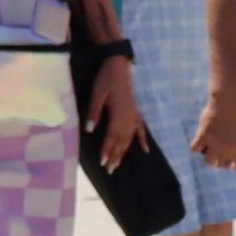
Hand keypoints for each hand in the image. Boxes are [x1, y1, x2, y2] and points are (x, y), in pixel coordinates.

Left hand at [85, 54, 145, 170]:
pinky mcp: (135, 113)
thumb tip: (90, 130)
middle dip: (115, 156)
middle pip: (122, 141)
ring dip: (124, 152)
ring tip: (118, 164)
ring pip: (129, 138)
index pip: (112, 136)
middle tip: (110, 169)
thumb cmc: (106, 79)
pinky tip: (145, 151)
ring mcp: (133, 116)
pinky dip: (142, 140)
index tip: (103, 162)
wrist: (118, 66)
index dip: (107, 149)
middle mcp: (128, 118)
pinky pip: (140, 130)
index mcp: (119, 114)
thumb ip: (94, 112)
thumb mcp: (97, 94)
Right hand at [192, 89, 235, 169]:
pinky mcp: (204, 135)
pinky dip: (197, 147)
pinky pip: (195, 149)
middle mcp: (230, 150)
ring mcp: (216, 144)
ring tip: (210, 149)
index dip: (232, 163)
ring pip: (209, 161)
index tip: (230, 160)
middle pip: (221, 164)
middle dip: (220, 160)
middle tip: (219, 153)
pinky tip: (201, 140)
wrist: (231, 99)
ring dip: (209, 156)